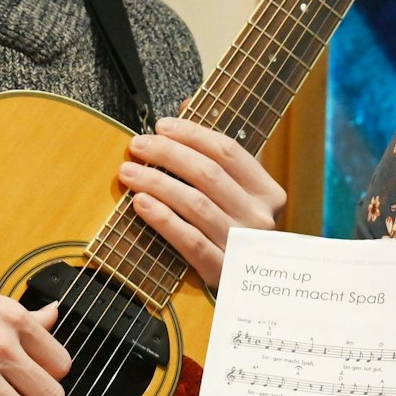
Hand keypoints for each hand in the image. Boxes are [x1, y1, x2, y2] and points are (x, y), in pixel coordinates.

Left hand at [119, 115, 285, 286]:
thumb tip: (186, 104)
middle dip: (168, 154)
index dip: (192, 134)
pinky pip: (188, 239)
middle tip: (137, 145)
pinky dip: (162, 218)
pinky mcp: (222, 270)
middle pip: (208, 173)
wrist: (253, 291)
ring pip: (195, 203)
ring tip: (128, 172)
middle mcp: (259, 216)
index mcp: (267, 191)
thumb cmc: (235, 233)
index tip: (160, 125)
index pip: (227, 151)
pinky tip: (140, 203)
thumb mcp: (236, 194)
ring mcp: (242, 244)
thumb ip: (214, 152)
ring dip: (157, 183)